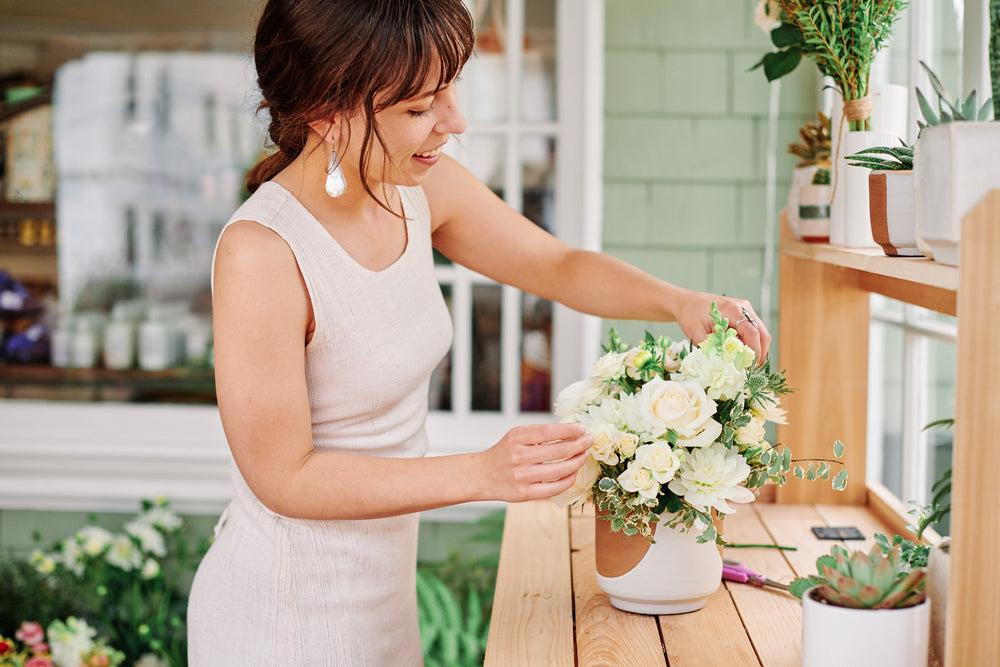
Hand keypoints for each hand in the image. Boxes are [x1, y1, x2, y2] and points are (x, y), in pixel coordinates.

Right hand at [477, 423, 593, 502]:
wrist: (481, 475)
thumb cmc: (504, 453)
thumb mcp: (516, 436)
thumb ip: (538, 433)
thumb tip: (570, 431)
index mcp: (517, 438)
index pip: (548, 432)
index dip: (569, 430)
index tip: (583, 428)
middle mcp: (519, 456)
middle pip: (558, 451)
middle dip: (579, 445)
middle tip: (590, 441)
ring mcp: (522, 476)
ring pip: (559, 471)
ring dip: (577, 462)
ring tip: (584, 456)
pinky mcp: (524, 494)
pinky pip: (553, 488)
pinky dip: (568, 480)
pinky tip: (574, 473)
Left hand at [674, 290, 771, 365]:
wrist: (687, 302)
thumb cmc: (690, 315)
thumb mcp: (696, 333)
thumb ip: (711, 347)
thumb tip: (724, 363)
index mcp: (732, 310)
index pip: (752, 332)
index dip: (754, 350)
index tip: (750, 365)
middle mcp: (743, 307)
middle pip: (762, 333)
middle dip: (760, 352)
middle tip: (753, 368)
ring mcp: (745, 310)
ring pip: (760, 332)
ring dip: (756, 348)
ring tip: (746, 363)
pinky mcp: (744, 314)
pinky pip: (754, 330)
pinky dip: (751, 343)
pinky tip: (741, 353)